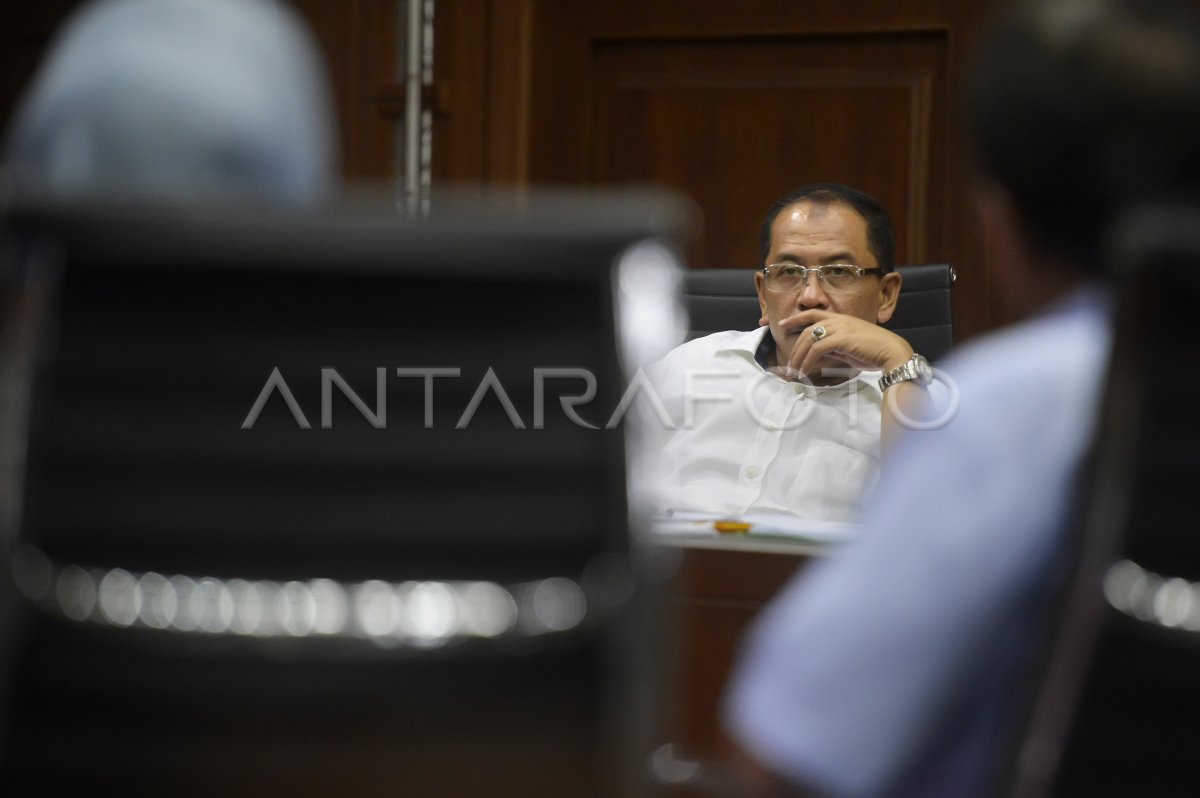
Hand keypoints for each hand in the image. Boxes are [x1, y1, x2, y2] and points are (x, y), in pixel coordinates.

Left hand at [777, 309, 912, 382]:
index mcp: (841, 319)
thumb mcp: (848, 349)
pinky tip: (805, 371)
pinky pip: (817, 349)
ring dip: (799, 357)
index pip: (813, 314)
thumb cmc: (873, 352)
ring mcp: (840, 328)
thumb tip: (816, 356)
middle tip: (789, 363)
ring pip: (809, 339)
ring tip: (794, 371)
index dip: (796, 318)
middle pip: (807, 330)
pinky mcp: (842, 338)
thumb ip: (833, 349)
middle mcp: (839, 320)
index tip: (783, 324)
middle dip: (795, 347)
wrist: (892, 352)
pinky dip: (808, 361)